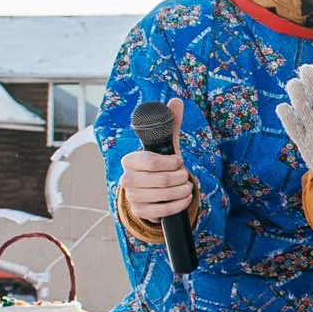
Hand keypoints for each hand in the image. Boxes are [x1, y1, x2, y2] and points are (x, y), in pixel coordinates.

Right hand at [120, 98, 196, 220]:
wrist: (153, 191)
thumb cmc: (160, 164)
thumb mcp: (166, 146)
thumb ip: (171, 124)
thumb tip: (176, 100)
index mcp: (130, 160)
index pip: (151, 162)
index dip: (172, 162)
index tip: (178, 161)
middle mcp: (126, 179)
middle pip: (163, 180)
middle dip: (181, 177)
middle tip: (183, 175)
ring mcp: (132, 196)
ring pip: (166, 194)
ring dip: (183, 189)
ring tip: (186, 185)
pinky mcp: (140, 211)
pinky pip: (166, 210)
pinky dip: (181, 203)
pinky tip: (184, 197)